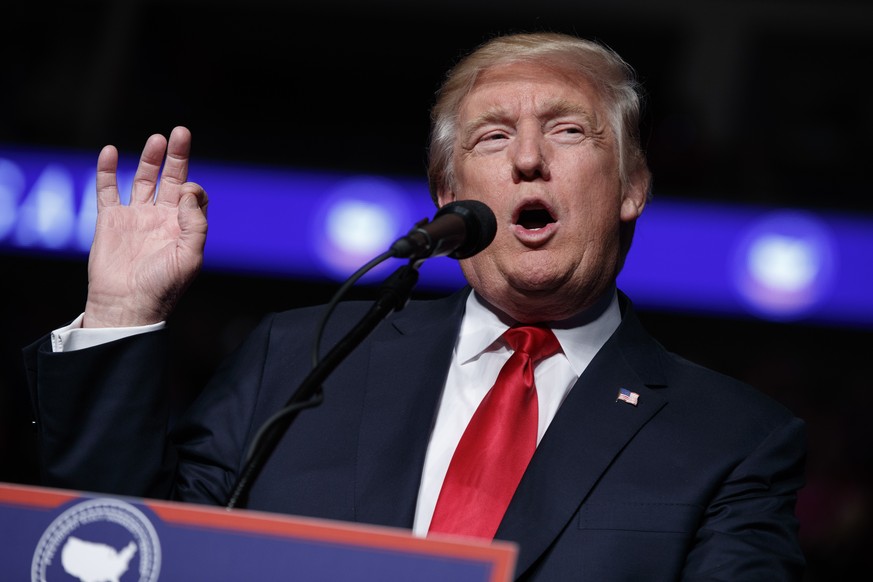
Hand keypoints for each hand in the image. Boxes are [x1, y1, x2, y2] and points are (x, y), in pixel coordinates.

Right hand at [83, 126, 208, 327]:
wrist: (126, 304)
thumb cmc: (162, 286)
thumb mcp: (190, 256)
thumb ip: (194, 222)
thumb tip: (186, 190)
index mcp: (182, 227)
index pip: (192, 196)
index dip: (192, 188)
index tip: (185, 192)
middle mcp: (160, 218)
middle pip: (171, 179)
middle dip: (177, 156)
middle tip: (181, 132)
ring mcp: (135, 217)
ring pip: (143, 179)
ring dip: (150, 159)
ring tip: (157, 138)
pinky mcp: (110, 219)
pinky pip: (107, 190)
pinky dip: (107, 170)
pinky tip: (110, 151)